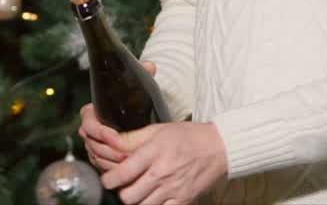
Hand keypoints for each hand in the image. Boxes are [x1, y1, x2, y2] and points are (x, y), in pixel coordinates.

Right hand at [77, 61, 158, 172]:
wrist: (134, 120)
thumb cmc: (134, 102)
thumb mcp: (138, 87)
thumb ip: (142, 74)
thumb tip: (150, 65)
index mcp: (93, 111)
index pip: (86, 120)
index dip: (98, 130)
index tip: (114, 134)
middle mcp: (90, 129)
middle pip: (91, 142)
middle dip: (108, 150)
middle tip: (125, 154)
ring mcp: (94, 144)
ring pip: (96, 156)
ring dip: (110, 162)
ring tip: (128, 163)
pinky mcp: (100, 158)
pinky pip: (101, 166)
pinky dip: (112, 169)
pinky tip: (125, 171)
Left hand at [99, 120, 227, 204]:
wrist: (218, 148)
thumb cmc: (187, 137)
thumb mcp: (157, 130)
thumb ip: (132, 139)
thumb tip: (110, 144)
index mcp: (152, 153)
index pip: (122, 173)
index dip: (109, 180)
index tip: (108, 179)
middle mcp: (161, 174)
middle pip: (128, 196)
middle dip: (122, 192)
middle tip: (124, 186)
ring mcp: (173, 190)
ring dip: (136, 201)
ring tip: (138, 191)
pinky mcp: (184, 201)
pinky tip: (154, 198)